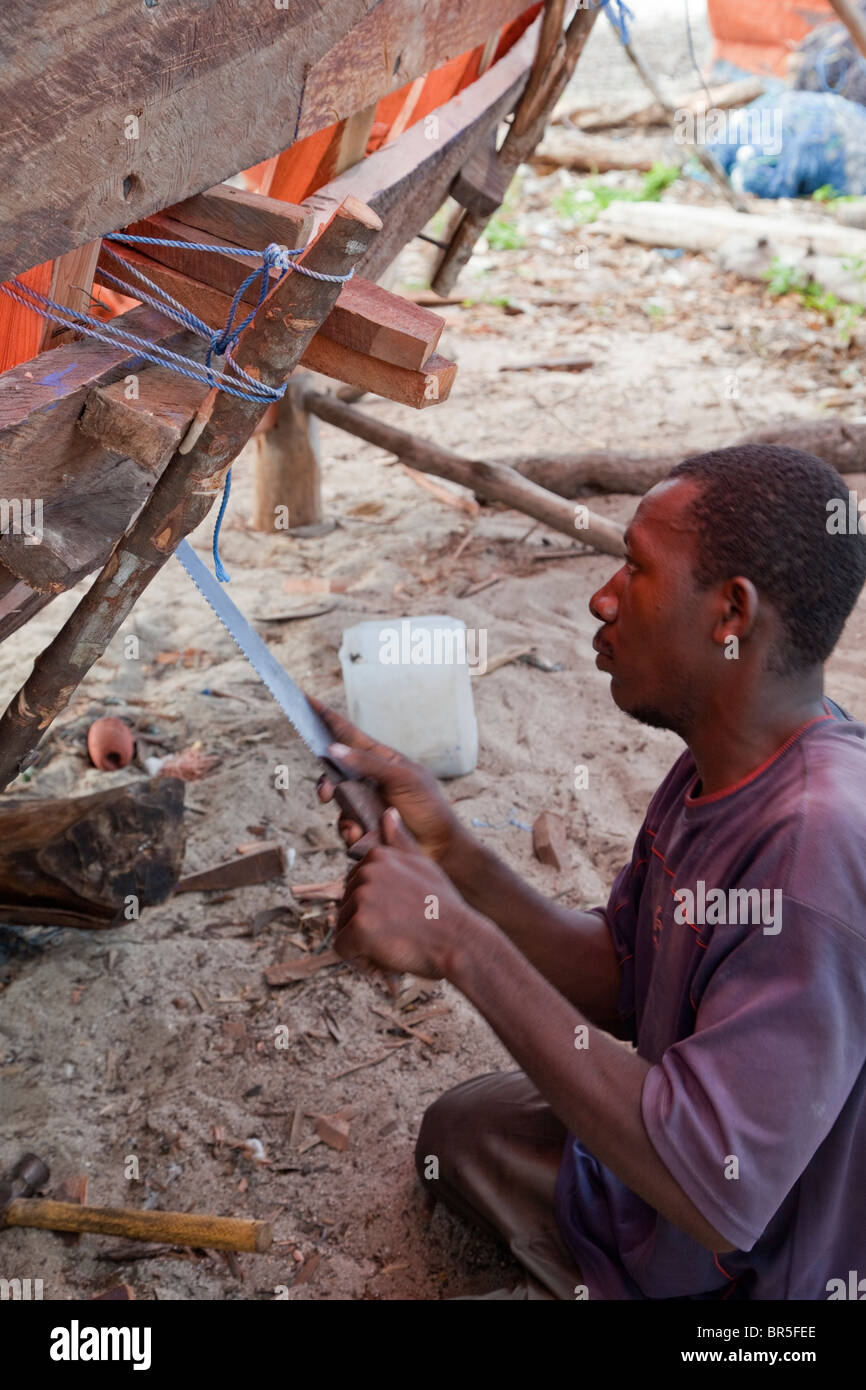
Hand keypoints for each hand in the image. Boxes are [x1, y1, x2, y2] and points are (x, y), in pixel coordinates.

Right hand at [309, 696, 466, 864]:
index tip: (306, 698)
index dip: (327, 717)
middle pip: (333, 772)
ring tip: (359, 828)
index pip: (347, 734)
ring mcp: (364, 803)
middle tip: (326, 795)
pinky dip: (351, 834)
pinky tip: (365, 838)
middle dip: (326, 784)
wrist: (439, 848)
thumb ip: (368, 763)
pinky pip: (344, 828)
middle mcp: (368, 779)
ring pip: (337, 804)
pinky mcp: (363, 827)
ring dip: (345, 817)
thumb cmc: (428, 807)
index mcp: (380, 759)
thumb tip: (333, 749)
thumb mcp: (403, 778)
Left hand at [334, 808, 478, 979]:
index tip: (399, 914)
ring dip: (361, 941)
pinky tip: (384, 954)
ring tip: (394, 942)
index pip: (355, 888)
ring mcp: (362, 898)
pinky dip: (358, 958)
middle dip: (365, 924)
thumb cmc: (444, 907)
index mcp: (378, 857)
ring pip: (343, 927)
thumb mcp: (424, 866)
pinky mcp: (359, 926)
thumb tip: (388, 812)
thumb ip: (400, 841)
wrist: (460, 940)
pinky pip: (342, 948)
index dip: (374, 907)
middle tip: (399, 931)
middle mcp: (366, 872)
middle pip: (346, 907)